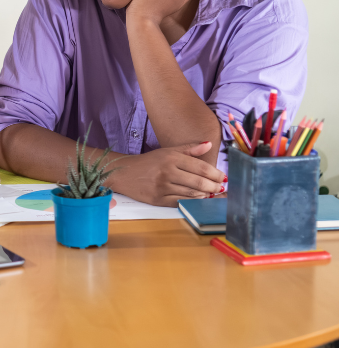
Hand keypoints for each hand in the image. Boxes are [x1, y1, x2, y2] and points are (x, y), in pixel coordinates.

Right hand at [111, 141, 225, 206]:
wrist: (124, 173)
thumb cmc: (148, 162)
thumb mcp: (167, 151)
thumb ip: (189, 149)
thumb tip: (208, 144)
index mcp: (171, 158)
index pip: (200, 167)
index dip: (215, 174)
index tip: (223, 177)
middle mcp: (167, 172)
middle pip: (198, 182)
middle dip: (214, 186)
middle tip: (220, 187)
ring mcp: (162, 187)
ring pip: (191, 194)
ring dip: (206, 195)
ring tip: (213, 193)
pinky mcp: (157, 199)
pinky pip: (180, 202)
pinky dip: (192, 202)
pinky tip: (198, 199)